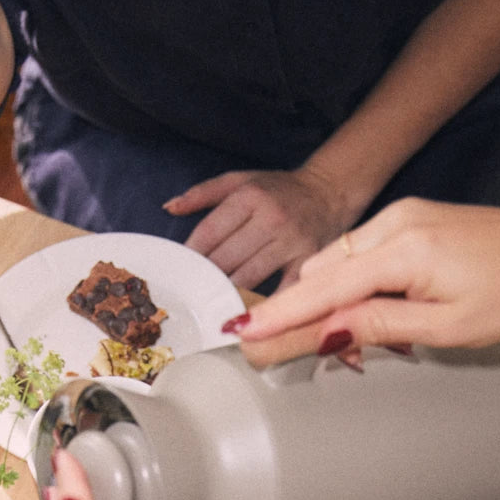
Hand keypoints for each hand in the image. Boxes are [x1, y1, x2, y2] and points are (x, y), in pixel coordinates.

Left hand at [164, 168, 348, 290]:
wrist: (330, 192)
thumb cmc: (280, 190)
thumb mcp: (241, 179)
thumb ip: (203, 193)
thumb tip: (169, 207)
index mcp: (250, 196)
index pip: (209, 233)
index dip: (190, 257)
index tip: (179, 274)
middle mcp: (271, 218)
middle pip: (225, 259)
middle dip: (205, 279)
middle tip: (190, 296)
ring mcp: (292, 242)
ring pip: (247, 278)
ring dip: (226, 295)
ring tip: (210, 308)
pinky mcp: (309, 262)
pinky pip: (281, 292)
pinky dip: (263, 307)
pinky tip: (245, 320)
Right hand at [235, 198, 499, 365]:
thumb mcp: (447, 326)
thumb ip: (379, 326)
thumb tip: (323, 334)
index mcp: (405, 250)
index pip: (322, 289)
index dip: (278, 317)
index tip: (239, 336)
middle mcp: (396, 222)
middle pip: (320, 272)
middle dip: (295, 314)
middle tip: (275, 353)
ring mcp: (403, 216)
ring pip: (336, 263)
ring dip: (323, 302)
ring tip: (326, 343)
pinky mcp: (412, 219)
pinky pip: (359, 254)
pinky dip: (346, 285)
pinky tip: (359, 314)